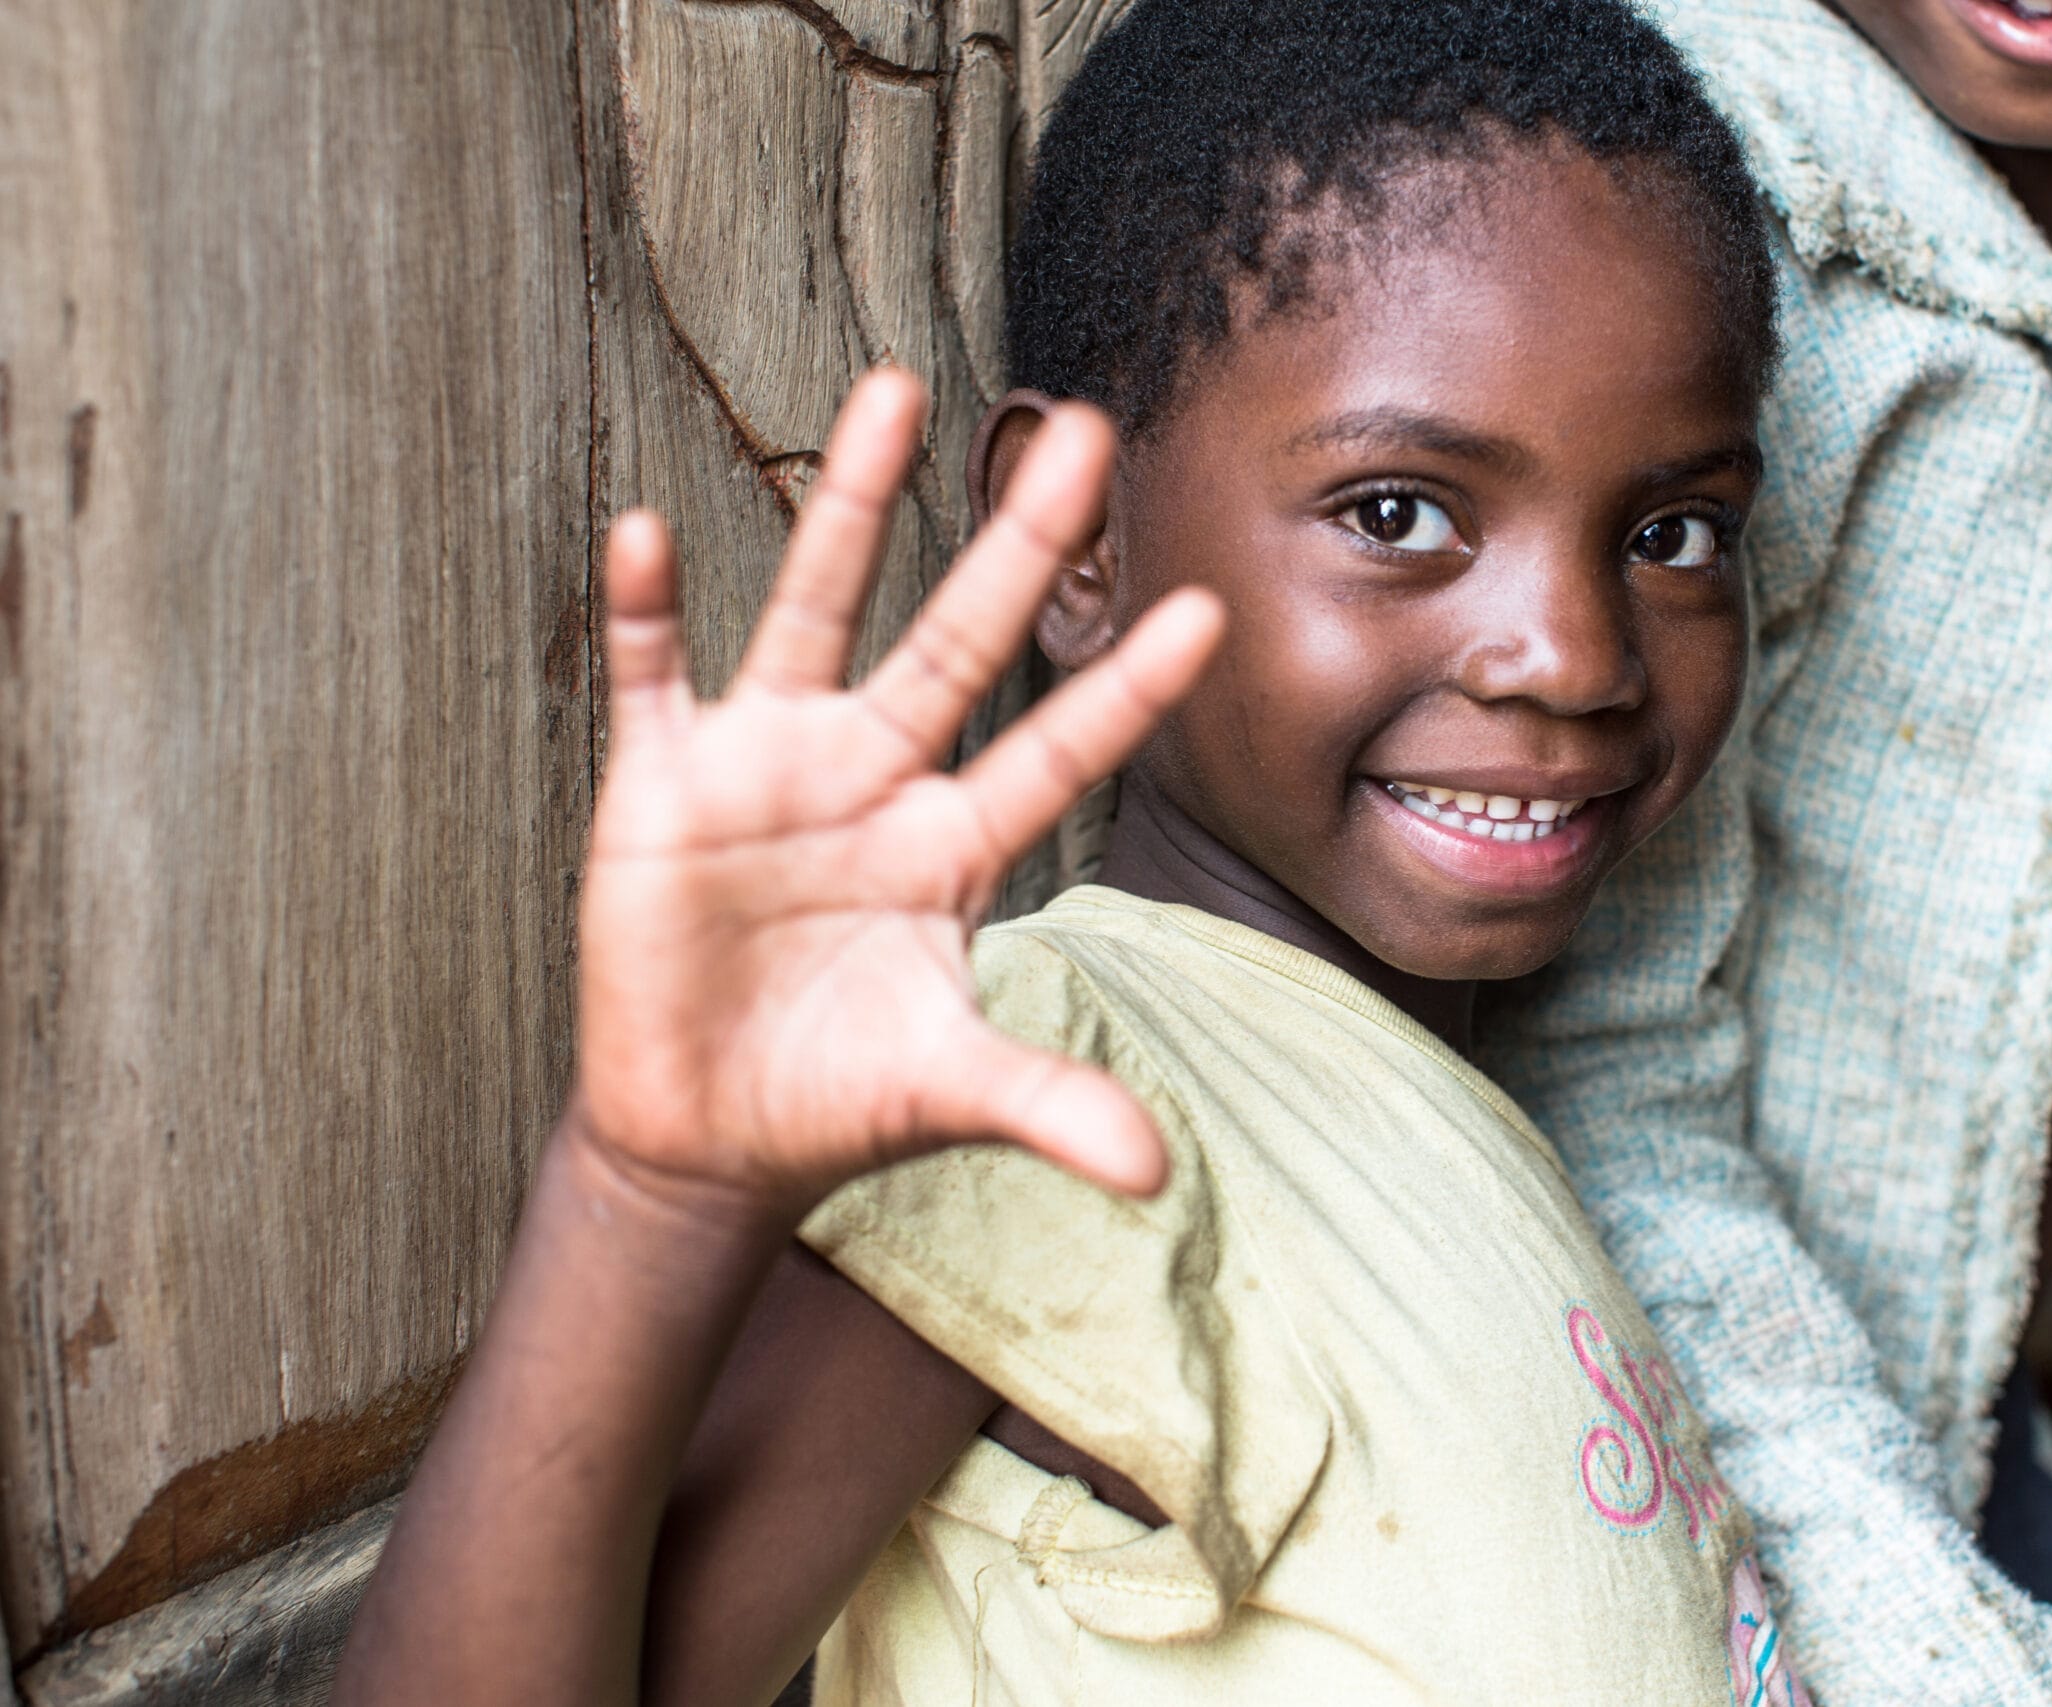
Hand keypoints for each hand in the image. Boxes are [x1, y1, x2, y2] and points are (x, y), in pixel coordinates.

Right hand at [576, 369, 1221, 1208]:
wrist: (705, 1132)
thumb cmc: (840, 1096)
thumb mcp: (949, 1090)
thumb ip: (1048, 1105)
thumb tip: (1158, 1175)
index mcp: (955, 846)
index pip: (1060, 749)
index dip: (1127, 689)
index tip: (1209, 611)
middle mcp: (876, 779)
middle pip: (959, 641)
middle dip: (1021, 543)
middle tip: (1092, 431)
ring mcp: (768, 767)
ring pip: (816, 609)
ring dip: (849, 507)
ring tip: (894, 389)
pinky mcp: (662, 787)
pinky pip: (652, 679)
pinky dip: (646, 612)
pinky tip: (650, 536)